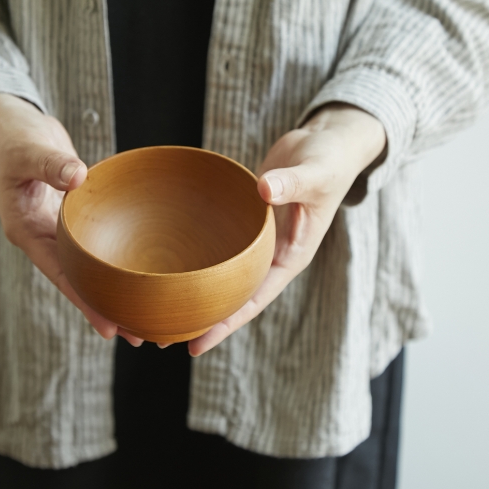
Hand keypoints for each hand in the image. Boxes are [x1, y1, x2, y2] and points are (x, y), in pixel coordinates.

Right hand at [0, 93, 142, 345]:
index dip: (85, 302)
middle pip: (78, 282)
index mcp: (26, 231)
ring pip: (89, 268)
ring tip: (144, 316)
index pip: (61, 276)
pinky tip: (137, 271)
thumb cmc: (13, 138)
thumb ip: (50, 163)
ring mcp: (58, 229)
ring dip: (112, 290)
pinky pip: (95, 244)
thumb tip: (78, 176)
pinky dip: (113, 260)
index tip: (110, 328)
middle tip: (140, 334)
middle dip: (105, 308)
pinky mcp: (74, 217)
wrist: (12, 125)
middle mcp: (43, 237)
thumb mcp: (27, 149)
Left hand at [186, 103, 385, 355]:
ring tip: (160, 309)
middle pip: (233, 296)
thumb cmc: (328, 162)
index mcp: (290, 257)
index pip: (253, 300)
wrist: (326, 143)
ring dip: (197, 290)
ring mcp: (257, 241)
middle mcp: (271, 255)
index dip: (224, 324)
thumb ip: (291, 183)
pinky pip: (220, 246)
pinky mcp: (245, 221)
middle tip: (162, 339)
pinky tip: (172, 262)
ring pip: (223, 274)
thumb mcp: (315, 174)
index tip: (196, 345)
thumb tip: (264, 189)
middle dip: (203, 318)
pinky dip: (199, 256)